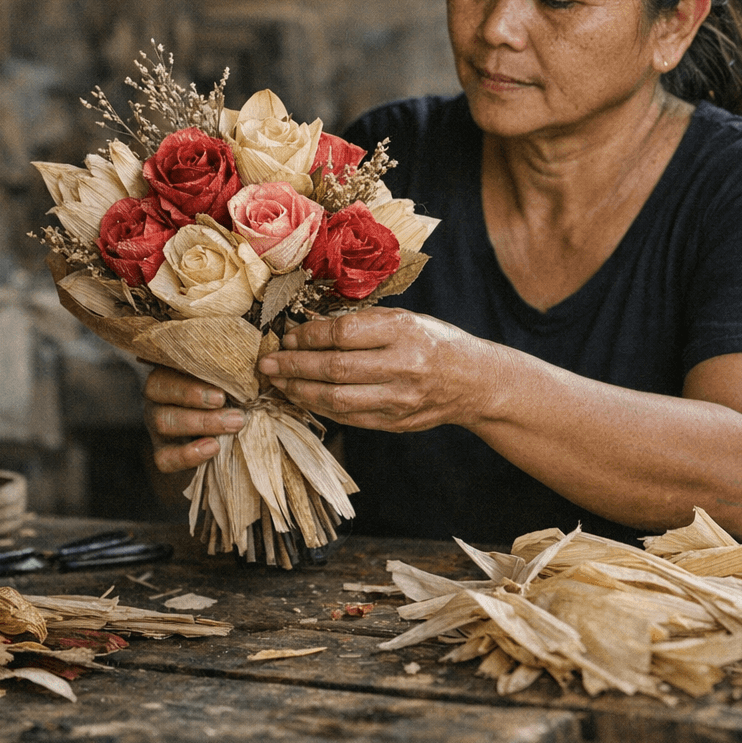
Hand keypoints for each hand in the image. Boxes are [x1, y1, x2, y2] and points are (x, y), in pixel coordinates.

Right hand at [142, 366, 245, 472]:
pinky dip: (187, 455)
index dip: (190, 383)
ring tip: (233, 426)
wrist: (224, 433)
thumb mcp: (228, 381)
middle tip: (235, 415)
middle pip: (161, 393)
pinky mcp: (161, 453)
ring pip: (163, 422)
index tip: (221, 394)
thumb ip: (231, 373)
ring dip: (201, 423)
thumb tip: (257, 364)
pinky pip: (164, 458)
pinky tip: (213, 448)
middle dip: (199, 401)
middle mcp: (157, 396)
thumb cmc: (229, 396)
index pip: (167, 369)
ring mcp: (156, 425)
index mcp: (170, 371)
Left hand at [256, 308, 501, 431]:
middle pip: (335, 368)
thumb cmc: (434, 342)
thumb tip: (310, 329)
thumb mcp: (405, 319)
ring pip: (336, 398)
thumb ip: (363, 324)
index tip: (287, 335)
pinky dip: (319, 407)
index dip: (309, 335)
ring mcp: (398, 400)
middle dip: (294, 365)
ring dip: (300, 390)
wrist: (474, 382)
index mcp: (404, 332)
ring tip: (277, 381)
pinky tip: (301, 397)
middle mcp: (402, 367)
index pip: (345, 333)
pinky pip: (347, 417)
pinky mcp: (394, 423)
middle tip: (267, 363)